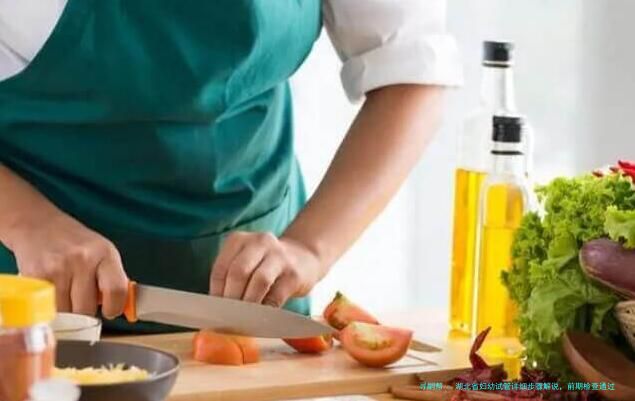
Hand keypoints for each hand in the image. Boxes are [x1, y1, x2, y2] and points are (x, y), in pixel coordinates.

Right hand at [8, 210, 127, 317]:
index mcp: (105, 253)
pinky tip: (51, 292)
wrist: (37, 224)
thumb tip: (121, 308)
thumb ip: (112, 279)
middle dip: (85, 313)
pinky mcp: (36, 277)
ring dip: (65, 311)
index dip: (114, 307)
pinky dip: (49, 307)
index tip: (109, 311)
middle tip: (80, 301)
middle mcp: (83, 259)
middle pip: (86, 309)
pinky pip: (47, 308)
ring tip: (64, 294)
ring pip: (65, 313)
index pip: (116, 290)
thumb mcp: (101, 252)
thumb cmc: (73, 242)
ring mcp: (58, 268)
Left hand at [210, 232, 324, 306]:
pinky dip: (266, 310)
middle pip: (238, 272)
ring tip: (244, 318)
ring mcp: (279, 256)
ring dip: (249, 304)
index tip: (216, 311)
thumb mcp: (246, 261)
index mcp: (239, 239)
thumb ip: (230, 278)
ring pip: (259, 281)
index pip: (221, 268)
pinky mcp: (294, 274)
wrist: (304, 258)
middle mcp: (260, 242)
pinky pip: (276, 295)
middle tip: (229, 316)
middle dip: (231, 298)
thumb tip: (217, 308)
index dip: (216, 293)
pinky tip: (261, 317)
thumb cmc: (266, 265)